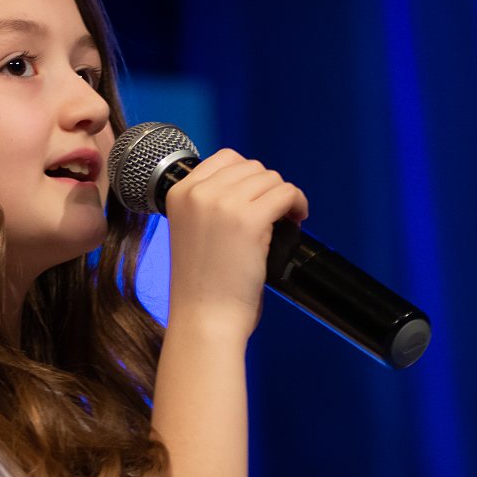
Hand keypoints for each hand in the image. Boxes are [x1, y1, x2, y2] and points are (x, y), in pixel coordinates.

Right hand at [162, 149, 308, 340]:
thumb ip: (210, 205)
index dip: (248, 177)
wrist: (204, 318)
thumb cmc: (202, 285)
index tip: (257, 197)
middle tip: (274, 213)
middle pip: (251, 166)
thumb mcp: (192, 231)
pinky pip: (286, 193)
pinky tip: (297, 219)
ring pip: (271, 178)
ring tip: (285, 218)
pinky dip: (298, 204)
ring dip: (283, 196)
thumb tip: (250, 185)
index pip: (225, 159)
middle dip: (267, 187)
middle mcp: (198, 193)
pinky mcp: (249, 220)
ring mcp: (223, 204)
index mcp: (179, 193)